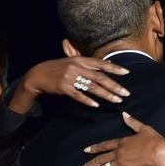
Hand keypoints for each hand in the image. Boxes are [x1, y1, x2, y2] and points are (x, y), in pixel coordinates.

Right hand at [9, 57, 130, 112]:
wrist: (38, 74)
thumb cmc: (58, 68)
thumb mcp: (72, 61)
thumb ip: (89, 63)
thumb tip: (108, 63)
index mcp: (80, 60)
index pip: (100, 63)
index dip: (114, 68)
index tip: (126, 72)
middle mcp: (76, 67)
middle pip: (99, 77)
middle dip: (114, 86)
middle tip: (126, 93)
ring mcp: (70, 77)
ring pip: (92, 87)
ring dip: (106, 95)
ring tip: (116, 100)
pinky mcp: (64, 88)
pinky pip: (78, 95)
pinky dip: (88, 101)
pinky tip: (96, 105)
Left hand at [76, 112, 164, 165]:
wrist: (160, 153)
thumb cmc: (154, 141)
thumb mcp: (144, 128)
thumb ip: (132, 122)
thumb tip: (124, 114)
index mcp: (122, 141)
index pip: (105, 145)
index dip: (94, 148)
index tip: (85, 151)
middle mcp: (118, 152)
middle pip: (100, 159)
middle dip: (88, 165)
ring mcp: (120, 163)